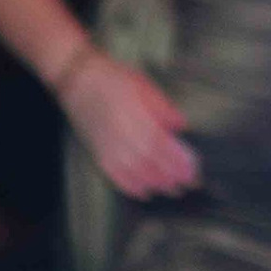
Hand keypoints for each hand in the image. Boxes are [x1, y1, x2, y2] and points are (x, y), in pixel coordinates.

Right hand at [59, 48, 199, 197]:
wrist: (78, 79)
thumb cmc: (114, 78)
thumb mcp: (145, 85)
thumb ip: (163, 108)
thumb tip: (181, 126)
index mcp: (135, 116)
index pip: (160, 145)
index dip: (176, 161)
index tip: (192, 171)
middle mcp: (121, 134)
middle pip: (149, 161)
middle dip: (170, 176)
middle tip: (188, 185)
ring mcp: (107, 145)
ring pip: (132, 171)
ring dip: (153, 183)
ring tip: (170, 190)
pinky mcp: (96, 151)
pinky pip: (112, 173)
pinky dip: (128, 186)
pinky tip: (143, 192)